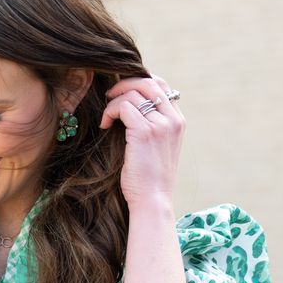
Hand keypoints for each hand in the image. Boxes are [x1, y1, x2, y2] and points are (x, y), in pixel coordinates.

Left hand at [99, 74, 185, 210]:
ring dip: (114, 100)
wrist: (152, 201)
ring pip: (133, 93)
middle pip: (148, 82)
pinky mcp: (144, 132)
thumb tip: (130, 108)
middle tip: (109, 97)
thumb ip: (153, 126)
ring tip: (106, 117)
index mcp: (178, 121)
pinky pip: (123, 106)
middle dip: (125, 84)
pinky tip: (104, 125)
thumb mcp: (157, 148)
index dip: (139, 82)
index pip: (162, 86)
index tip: (123, 93)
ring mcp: (160, 124)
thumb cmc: (150, 179)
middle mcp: (172, 119)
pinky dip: (109, 111)